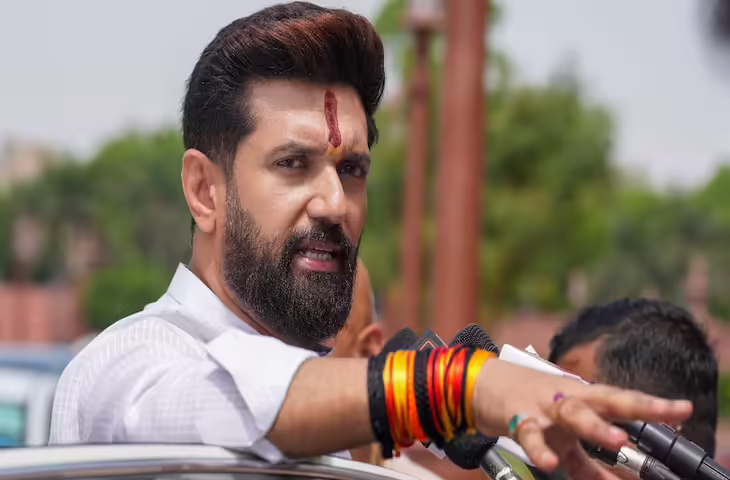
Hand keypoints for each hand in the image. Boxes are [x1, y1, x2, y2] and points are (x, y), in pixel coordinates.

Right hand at [472, 360, 691, 478]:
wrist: (483, 383)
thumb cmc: (530, 406)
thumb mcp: (560, 433)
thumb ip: (585, 462)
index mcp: (582, 397)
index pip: (623, 399)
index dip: (653, 405)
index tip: (683, 409)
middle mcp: (568, 396)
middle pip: (606, 398)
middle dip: (636, 406)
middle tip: (667, 414)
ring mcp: (544, 405)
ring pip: (572, 411)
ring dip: (594, 425)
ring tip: (616, 440)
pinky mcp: (518, 416)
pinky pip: (531, 434)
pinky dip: (540, 449)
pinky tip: (549, 463)